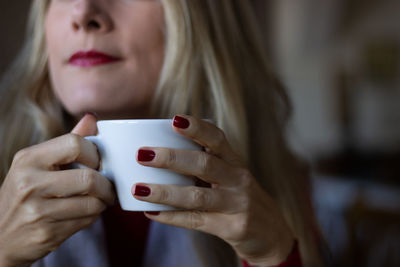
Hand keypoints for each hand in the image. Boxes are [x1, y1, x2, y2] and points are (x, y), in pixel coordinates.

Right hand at [0, 114, 114, 266]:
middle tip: (107, 186)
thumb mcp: (37, 164)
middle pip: (89, 178)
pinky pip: (87, 221)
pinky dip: (93, 216)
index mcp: (29, 158)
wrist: (0, 238)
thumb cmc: (25, 195)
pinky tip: (85, 213)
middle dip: (107, 184)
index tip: (98, 162)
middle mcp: (30, 183)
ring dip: (103, 202)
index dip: (95, 154)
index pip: (76, 144)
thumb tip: (92, 118)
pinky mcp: (47, 233)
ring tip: (99, 199)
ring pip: (93, 203)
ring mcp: (37, 210)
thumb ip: (67, 142)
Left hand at [132, 115, 294, 266]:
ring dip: (165, 192)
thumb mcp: (232, 178)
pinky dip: (172, 217)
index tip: (174, 120)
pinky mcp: (233, 228)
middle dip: (172, 158)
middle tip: (143, 154)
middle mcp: (239, 180)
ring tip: (139, 188)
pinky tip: (151, 213)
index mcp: (235, 162)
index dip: (197, 128)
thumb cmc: (241, 200)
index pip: (218, 139)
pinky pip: (196, 221)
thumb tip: (161, 154)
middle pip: (205, 164)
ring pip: (197, 196)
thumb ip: (207, 166)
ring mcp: (238, 205)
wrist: (272, 235)